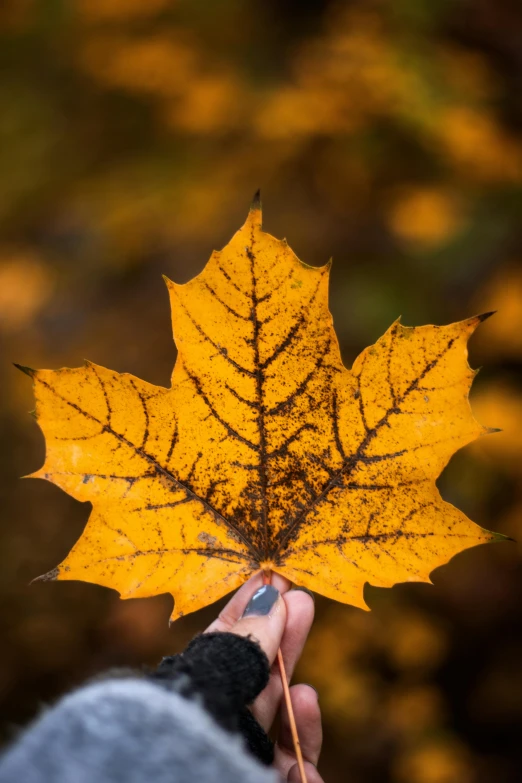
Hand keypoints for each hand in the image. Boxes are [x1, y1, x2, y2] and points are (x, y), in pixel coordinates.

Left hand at [206, 573, 322, 782]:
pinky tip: (304, 775)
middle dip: (281, 641)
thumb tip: (269, 593)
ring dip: (298, 715)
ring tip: (305, 695)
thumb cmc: (179, 742)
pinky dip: (304, 774)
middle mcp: (209, 728)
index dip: (247, 612)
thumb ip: (242, 648)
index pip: (220, 647)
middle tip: (301, 599)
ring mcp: (232, 760)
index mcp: (186, 700)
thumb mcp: (210, 687)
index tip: (270, 577)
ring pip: (277, 733)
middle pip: (254, 680)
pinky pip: (290, 778)